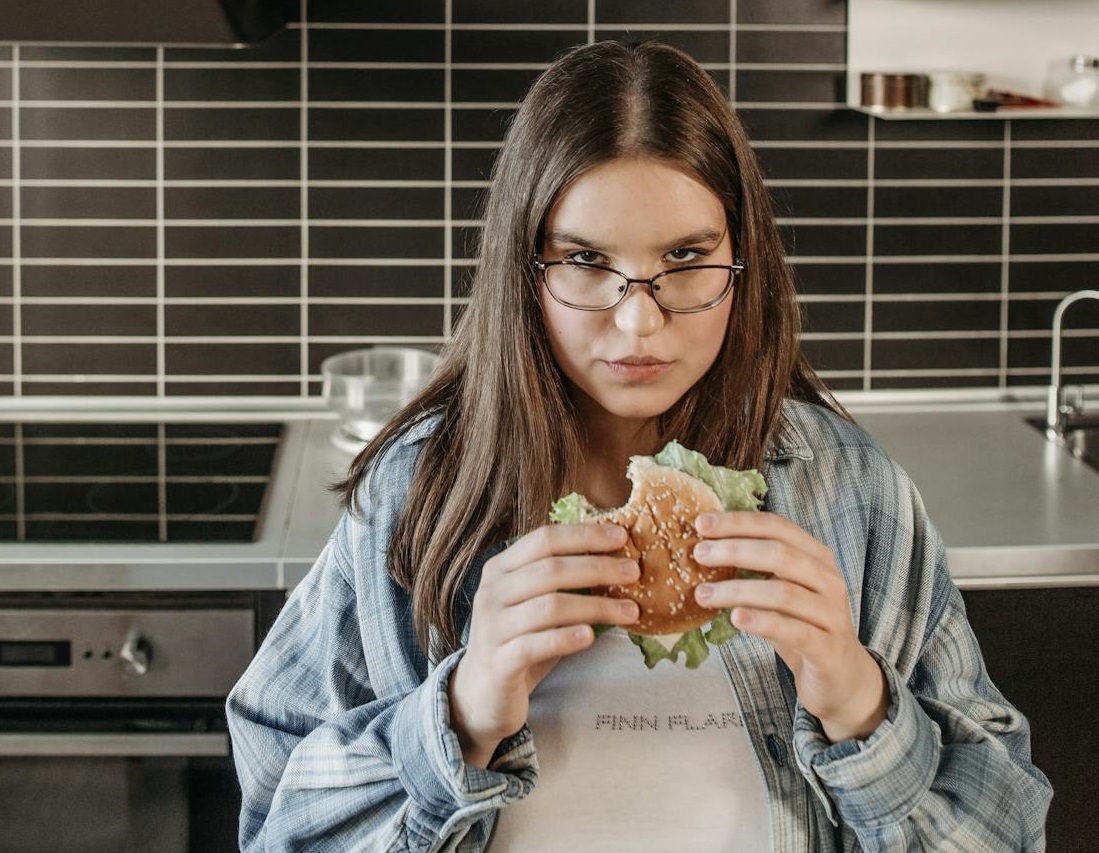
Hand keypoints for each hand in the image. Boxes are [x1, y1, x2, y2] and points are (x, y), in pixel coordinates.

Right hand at [448, 524, 639, 766]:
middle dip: (597, 568)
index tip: (622, 537)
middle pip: (550, 570)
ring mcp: (492, 627)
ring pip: (549, 607)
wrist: (482, 692)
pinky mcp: (498, 662)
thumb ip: (561, 580)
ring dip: (595, 606)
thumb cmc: (520, 640)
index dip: (584, 536)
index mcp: (500, 568)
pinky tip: (591, 636)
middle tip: (634, 572)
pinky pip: (535, 645)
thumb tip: (616, 558)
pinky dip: (565, 638)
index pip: (544, 539)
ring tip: (629, 611)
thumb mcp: (535, 603)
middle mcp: (491, 593)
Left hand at [691, 511, 887, 742]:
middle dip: (735, 550)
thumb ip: (755, 570)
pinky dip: (762, 622)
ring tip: (703, 594)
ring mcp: (832, 614)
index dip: (739, 523)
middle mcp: (829, 580)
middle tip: (698, 554)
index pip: (777, 527)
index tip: (701, 524)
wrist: (840, 677)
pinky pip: (794, 631)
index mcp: (816, 557)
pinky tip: (735, 619)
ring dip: (738, 590)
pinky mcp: (829, 648)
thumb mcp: (779, 592)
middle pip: (780, 554)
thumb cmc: (801, 626)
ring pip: (783, 593)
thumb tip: (704, 548)